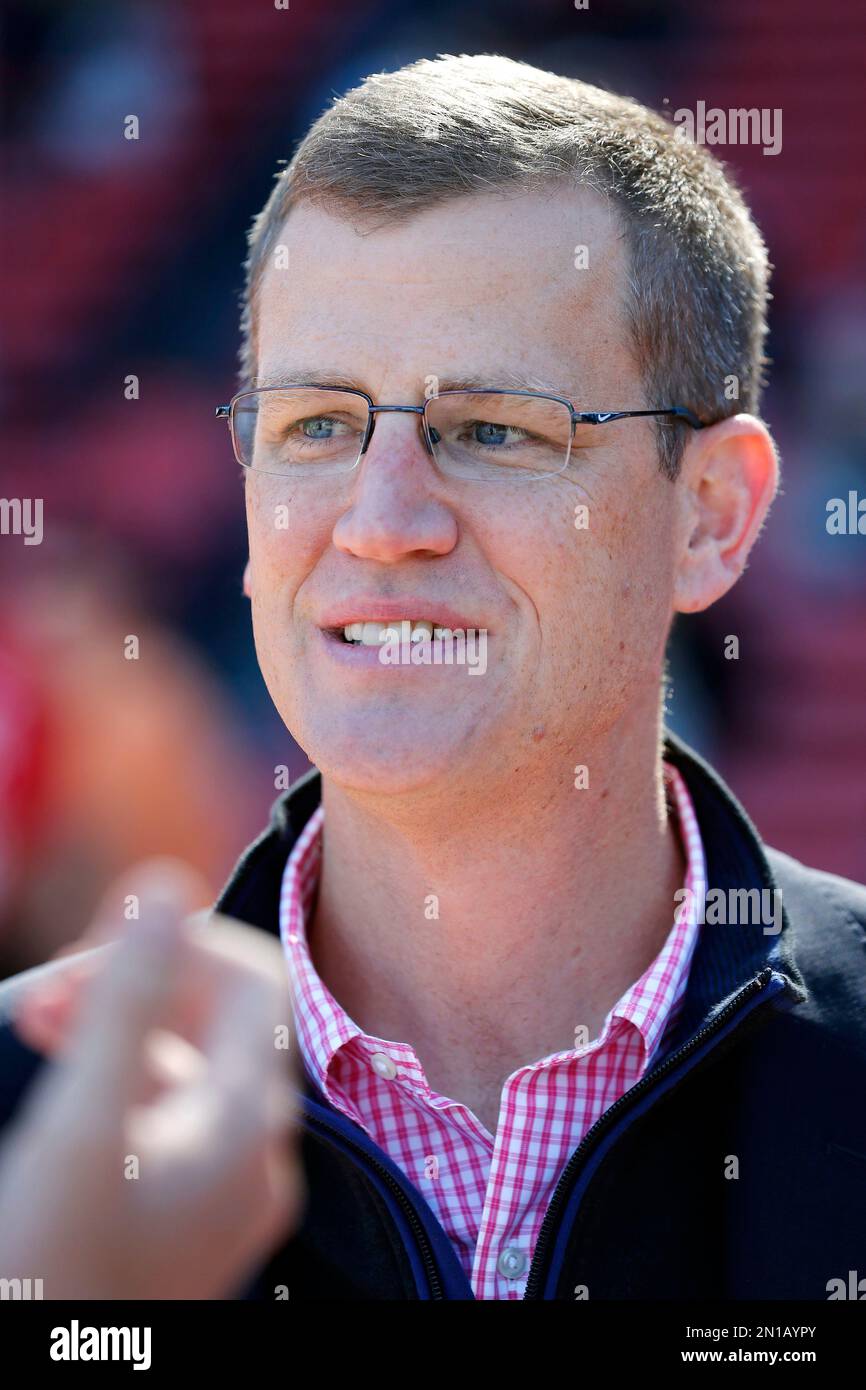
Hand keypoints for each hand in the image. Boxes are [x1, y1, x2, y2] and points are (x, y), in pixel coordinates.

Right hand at [0, 872, 302, 1298]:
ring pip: (188, 1070)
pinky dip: (123, 1084)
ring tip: (40, 1024)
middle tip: (46, 993)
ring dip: (122, 1030)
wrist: (34, 1384)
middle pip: (219, 1021)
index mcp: (246, 1125)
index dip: (180, 944)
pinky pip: (173, 1121)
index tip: (98, 949)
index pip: (253, 979)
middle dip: (135, 985)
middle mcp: (257, 1158)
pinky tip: (65, 1085)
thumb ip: (129, 1000)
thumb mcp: (79, 1124)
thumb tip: (167, 885)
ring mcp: (227, 1198)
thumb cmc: (47, 1266)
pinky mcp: (192, 1224)